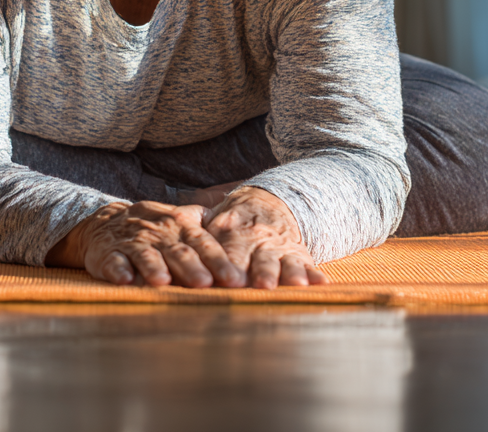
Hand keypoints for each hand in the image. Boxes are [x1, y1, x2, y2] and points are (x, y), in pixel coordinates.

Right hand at [46, 201, 246, 288]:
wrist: (106, 222)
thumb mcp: (180, 220)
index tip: (235, 280)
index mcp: (181, 227)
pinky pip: (115, 262)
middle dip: (192, 268)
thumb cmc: (153, 228)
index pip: (204, 244)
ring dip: (154, 268)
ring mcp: (133, 243)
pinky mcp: (109, 254)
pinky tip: (125, 281)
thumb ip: (207, 227)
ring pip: (146, 255)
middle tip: (205, 284)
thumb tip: (242, 235)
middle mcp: (160, 234)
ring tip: (164, 282)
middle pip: (178, 252)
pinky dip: (119, 271)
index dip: (219, 262)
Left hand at [204, 186, 327, 288]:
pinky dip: (315, 276)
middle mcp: (258, 241)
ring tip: (294, 285)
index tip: (230, 281)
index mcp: (233, 233)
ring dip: (289, 274)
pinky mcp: (299, 255)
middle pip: (260, 258)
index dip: (230, 265)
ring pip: (286, 262)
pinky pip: (309, 265)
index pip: (230, 251)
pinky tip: (321, 286)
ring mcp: (281, 248)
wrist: (270, 202)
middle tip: (262, 285)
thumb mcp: (214, 224)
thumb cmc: (233, 224)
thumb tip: (166, 258)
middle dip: (262, 272)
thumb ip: (196, 241)